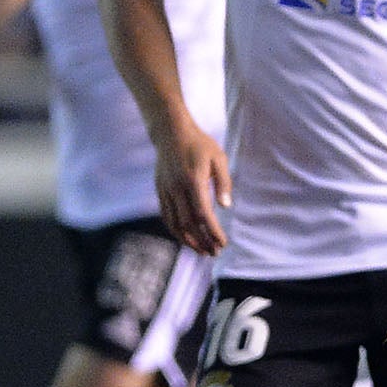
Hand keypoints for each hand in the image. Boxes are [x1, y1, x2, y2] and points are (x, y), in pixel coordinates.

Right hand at [155, 121, 231, 254]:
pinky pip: (166, 216)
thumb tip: (225, 206)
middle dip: (202, 241)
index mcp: (193, 180)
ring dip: (188, 240)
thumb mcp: (219, 159)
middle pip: (188, 223)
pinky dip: (175, 230)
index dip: (212, 231)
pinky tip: (186, 238)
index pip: (203, 213)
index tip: (222, 243)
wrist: (171, 133)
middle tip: (214, 253)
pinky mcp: (160, 191)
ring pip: (174, 223)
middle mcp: (176, 188)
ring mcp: (166, 190)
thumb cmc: (200, 145)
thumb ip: (223, 183)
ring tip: (201, 251)